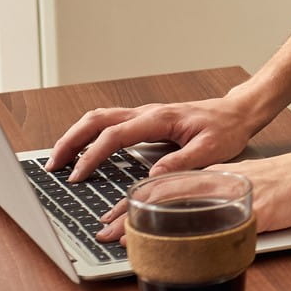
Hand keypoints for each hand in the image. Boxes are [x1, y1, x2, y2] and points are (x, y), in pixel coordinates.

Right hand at [45, 93, 270, 183]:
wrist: (238, 112)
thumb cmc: (226, 129)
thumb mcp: (210, 149)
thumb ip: (181, 162)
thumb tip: (151, 178)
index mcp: (158, 119)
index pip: (115, 135)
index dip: (93, 155)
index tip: (79, 176)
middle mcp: (146, 113)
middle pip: (96, 120)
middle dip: (71, 141)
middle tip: (53, 165)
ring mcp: (144, 115)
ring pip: (99, 119)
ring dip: (76, 136)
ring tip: (59, 159)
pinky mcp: (146, 121)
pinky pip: (110, 124)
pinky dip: (90, 135)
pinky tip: (83, 151)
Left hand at [94, 146, 290, 242]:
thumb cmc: (290, 181)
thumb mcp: (248, 186)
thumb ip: (222, 199)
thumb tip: (201, 220)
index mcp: (216, 176)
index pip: (167, 186)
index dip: (137, 202)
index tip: (113, 219)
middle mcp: (219, 182)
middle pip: (165, 195)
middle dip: (130, 214)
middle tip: (103, 232)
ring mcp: (234, 195)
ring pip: (181, 206)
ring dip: (148, 223)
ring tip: (122, 238)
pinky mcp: (254, 209)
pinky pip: (217, 223)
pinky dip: (191, 233)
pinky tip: (176, 242)